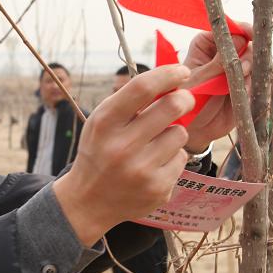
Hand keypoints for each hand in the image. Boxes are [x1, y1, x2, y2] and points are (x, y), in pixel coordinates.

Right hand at [52, 65, 193, 244]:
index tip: (182, 71)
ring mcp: (141, 170)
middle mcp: (122, 147)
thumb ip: (130, 101)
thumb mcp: (102, 122)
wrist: (88, 201)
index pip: (142, 87)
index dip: (168, 74)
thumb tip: (172, 79)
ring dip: (173, 133)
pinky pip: (181, 158)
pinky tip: (154, 166)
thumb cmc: (100, 151)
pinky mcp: (158, 189)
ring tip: (154, 144)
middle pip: (172, 106)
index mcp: (105, 123)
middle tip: (183, 100)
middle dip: (184, 98)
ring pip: (180, 133)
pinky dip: (172, 158)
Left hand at [179, 23, 253, 151]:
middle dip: (248, 54)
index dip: (242, 30)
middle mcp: (225, 52)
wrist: (194, 126)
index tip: (250, 35)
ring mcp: (238, 67)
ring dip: (251, 71)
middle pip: (247, 42)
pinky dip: (253, 85)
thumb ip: (219, 61)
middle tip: (244, 68)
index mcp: (208, 43)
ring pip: (256, 60)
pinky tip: (243, 93)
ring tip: (241, 84)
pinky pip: (259, 79)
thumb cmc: (188, 98)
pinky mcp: (247, 83)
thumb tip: (240, 39)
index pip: (229, 28)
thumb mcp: (200, 78)